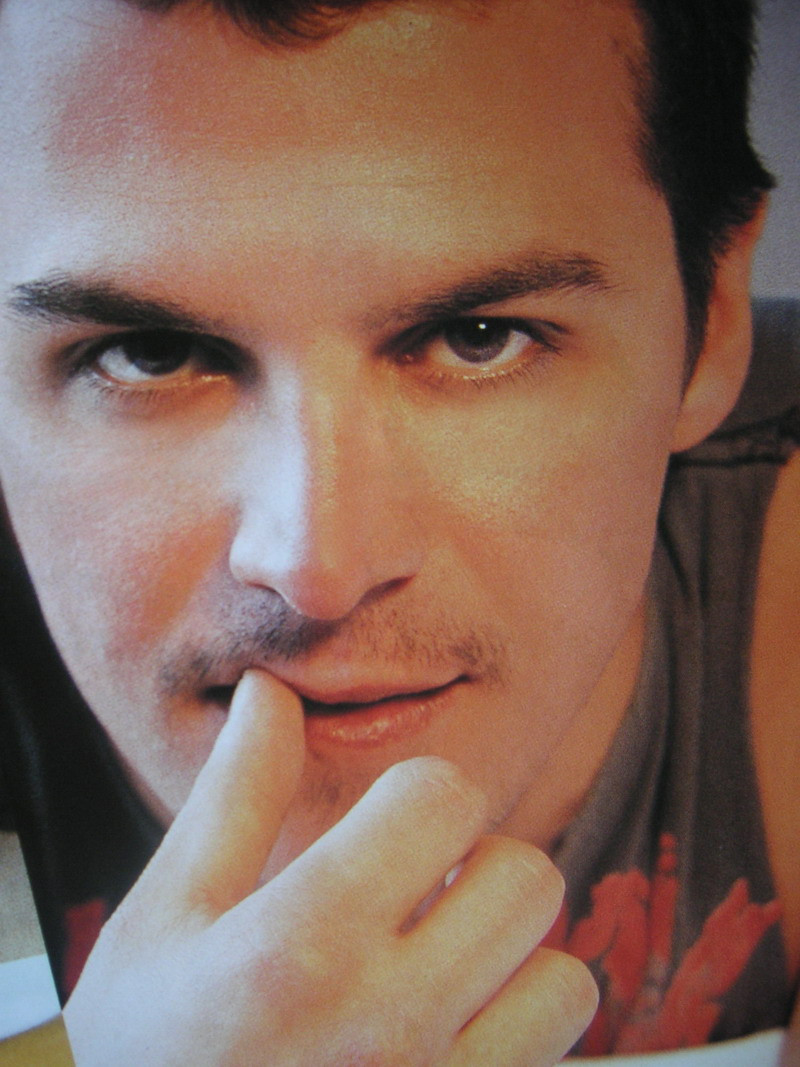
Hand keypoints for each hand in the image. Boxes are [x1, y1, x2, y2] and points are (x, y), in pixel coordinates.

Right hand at [64, 670, 596, 1064]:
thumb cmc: (140, 1053)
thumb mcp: (164, 920)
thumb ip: (234, 797)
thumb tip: (272, 692)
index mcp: (297, 949)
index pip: (442, 799)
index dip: (418, 794)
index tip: (388, 824)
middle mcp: (385, 1030)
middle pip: (526, 878)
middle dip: (477, 864)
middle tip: (418, 893)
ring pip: (564, 978)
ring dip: (510, 958)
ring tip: (440, 968)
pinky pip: (559, 1059)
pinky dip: (520, 1033)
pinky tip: (450, 1033)